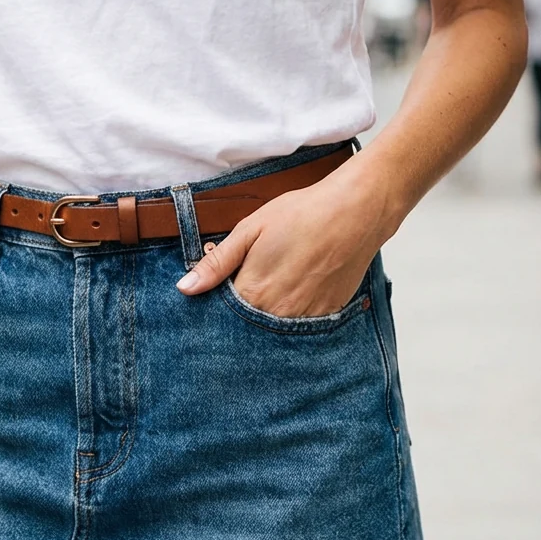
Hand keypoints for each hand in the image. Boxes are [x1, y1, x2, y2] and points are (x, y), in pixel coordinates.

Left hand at [176, 159, 393, 317]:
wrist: (355, 212)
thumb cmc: (301, 214)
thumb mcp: (250, 230)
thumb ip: (217, 263)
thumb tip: (186, 288)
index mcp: (253, 292)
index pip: (223, 314)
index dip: (219, 302)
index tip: (222, 288)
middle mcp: (277, 313)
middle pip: (248, 325)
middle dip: (243, 311)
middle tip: (256, 279)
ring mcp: (305, 318)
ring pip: (275, 327)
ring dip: (269, 313)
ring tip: (279, 280)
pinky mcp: (327, 315)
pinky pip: (302, 325)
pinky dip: (294, 312)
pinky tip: (299, 287)